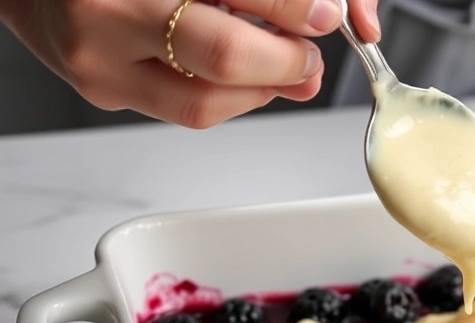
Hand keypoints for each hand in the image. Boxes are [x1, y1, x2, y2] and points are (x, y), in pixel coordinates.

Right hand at [0, 0, 349, 128]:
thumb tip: (319, 19)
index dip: (294, 10)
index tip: (325, 14)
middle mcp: (107, 15)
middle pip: (223, 58)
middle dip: (285, 62)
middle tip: (309, 54)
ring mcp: (98, 63)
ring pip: (207, 102)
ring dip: (262, 89)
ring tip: (282, 66)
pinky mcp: (102, 93)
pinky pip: (185, 110)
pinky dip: (229, 95)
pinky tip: (242, 75)